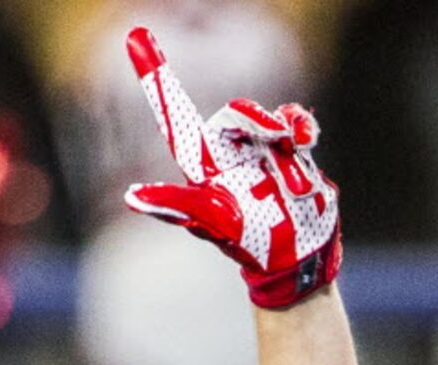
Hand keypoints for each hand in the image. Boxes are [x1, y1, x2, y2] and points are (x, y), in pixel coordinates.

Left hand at [122, 25, 340, 308]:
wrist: (298, 257)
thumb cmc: (251, 244)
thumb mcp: (213, 222)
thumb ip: (176, 204)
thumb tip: (131, 197)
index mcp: (204, 163)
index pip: (175, 115)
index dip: (156, 77)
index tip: (135, 35)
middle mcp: (229, 151)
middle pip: (237, 112)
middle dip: (258, 120)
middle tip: (282, 137)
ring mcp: (261, 148)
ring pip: (271, 119)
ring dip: (287, 144)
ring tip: (297, 187)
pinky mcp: (291, 149)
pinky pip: (295, 121)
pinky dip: (303, 127)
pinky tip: (306, 141)